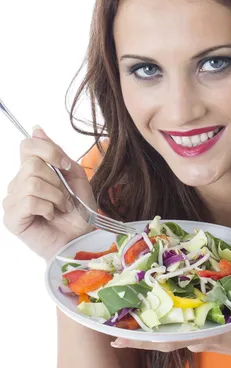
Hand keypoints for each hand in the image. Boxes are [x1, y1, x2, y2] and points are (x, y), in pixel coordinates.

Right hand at [2, 126, 95, 260]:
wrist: (82, 238)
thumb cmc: (79, 211)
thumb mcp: (75, 177)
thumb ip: (57, 154)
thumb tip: (36, 129)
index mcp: (32, 171)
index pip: (27, 145)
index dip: (48, 150)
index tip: (64, 165)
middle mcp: (18, 183)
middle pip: (32, 164)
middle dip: (57, 181)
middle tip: (64, 198)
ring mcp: (13, 200)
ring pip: (32, 182)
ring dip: (55, 196)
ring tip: (60, 208)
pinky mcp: (11, 218)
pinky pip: (29, 201)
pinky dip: (47, 208)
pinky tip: (50, 216)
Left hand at [111, 288, 230, 367]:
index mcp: (212, 335)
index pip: (172, 340)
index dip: (146, 341)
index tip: (119, 339)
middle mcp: (200, 338)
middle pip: (162, 339)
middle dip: (136, 337)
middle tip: (108, 329)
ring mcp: (201, 336)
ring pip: (168, 333)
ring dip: (147, 328)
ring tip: (122, 316)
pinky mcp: (204, 331)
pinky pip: (179, 327)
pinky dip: (164, 321)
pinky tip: (153, 308)